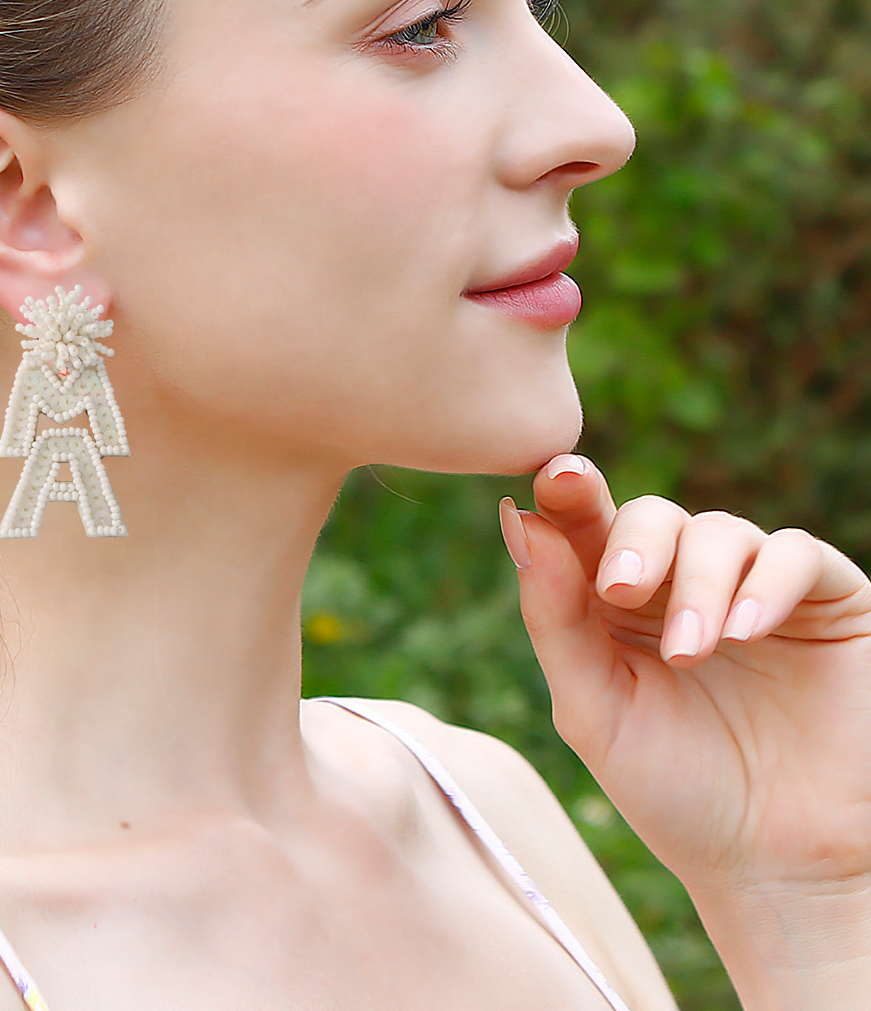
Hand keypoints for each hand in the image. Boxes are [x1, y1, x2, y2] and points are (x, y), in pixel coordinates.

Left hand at [500, 458, 870, 897]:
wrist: (779, 866)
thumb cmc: (676, 788)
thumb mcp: (595, 709)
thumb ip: (554, 617)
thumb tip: (519, 519)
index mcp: (611, 600)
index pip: (584, 524)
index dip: (567, 490)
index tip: (556, 478)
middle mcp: (679, 582)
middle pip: (649, 517)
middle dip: (631, 545)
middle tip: (621, 594)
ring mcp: (751, 587)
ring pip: (717, 532)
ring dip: (696, 584)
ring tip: (691, 651)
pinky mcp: (826, 601)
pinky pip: (794, 553)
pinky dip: (766, 581)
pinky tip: (747, 632)